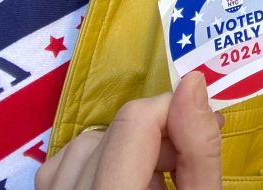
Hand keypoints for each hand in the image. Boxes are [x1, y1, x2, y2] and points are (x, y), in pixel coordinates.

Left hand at [35, 72, 222, 188]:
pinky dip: (96, 164)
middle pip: (111, 130)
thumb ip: (199, 148)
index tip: (202, 126)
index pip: (134, 122)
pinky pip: (60, 166)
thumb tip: (193, 82)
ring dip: (125, 151)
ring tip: (158, 182)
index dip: (173, 111)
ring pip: (83, 144)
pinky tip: (125, 184)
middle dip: (156, 136)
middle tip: (185, 163)